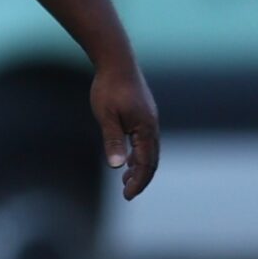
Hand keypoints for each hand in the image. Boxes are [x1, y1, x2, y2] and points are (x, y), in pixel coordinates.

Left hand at [90, 62, 158, 200]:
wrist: (117, 62)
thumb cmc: (108, 89)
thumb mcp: (106, 116)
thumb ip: (112, 141)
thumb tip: (115, 166)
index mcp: (146, 129)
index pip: (146, 163)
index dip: (138, 181)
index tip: (128, 196)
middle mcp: (152, 126)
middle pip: (151, 160)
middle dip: (141, 178)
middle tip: (127, 194)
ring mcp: (149, 120)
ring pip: (149, 150)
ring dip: (140, 167)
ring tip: (126, 181)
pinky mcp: (143, 115)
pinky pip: (144, 140)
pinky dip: (138, 153)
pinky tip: (126, 158)